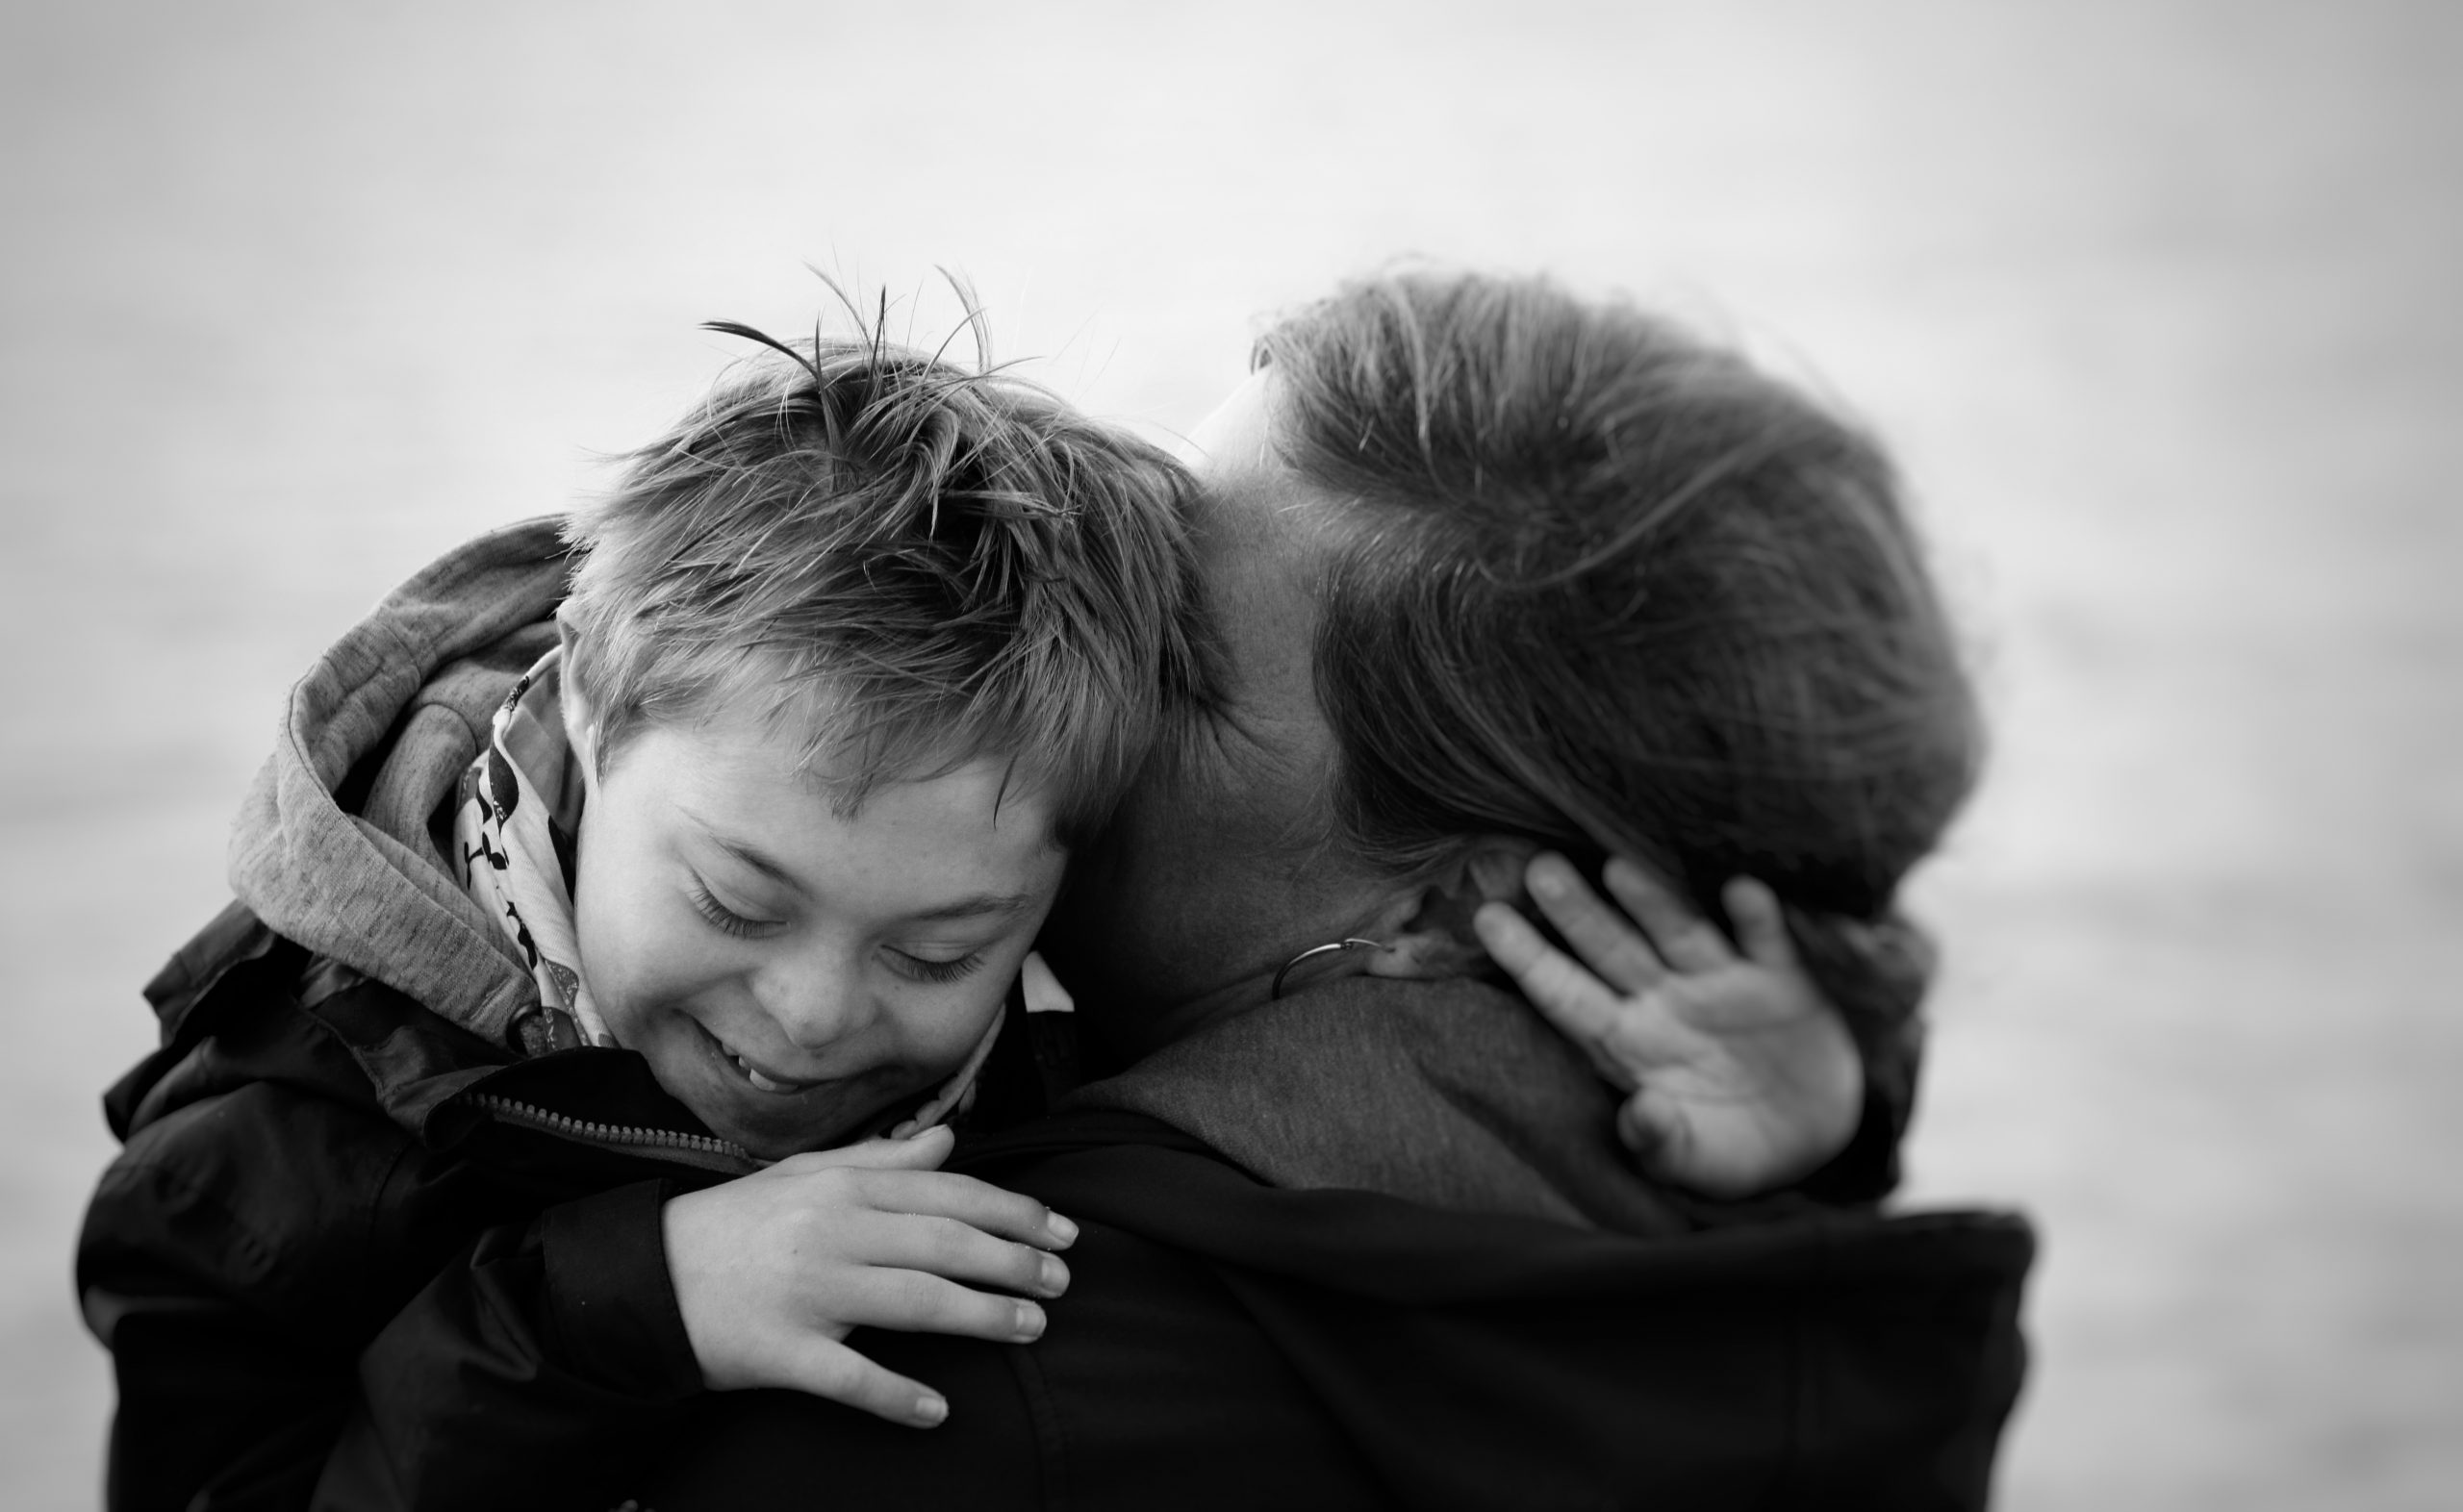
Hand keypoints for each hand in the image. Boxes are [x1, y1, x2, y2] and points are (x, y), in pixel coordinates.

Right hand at [661, 1124, 1077, 1426]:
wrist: (644, 1279)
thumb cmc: (735, 1225)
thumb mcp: (804, 1176)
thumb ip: (881, 1160)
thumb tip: (948, 1142)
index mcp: (842, 1187)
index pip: (947, 1193)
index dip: (1012, 1211)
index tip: (1060, 1229)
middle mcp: (832, 1232)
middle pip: (943, 1245)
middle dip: (1013, 1261)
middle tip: (1064, 1281)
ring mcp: (808, 1293)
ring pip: (913, 1302)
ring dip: (980, 1317)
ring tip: (1031, 1329)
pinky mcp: (781, 1352)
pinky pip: (848, 1377)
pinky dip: (895, 1395)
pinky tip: (938, 1411)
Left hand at [1473, 854, 1860, 1199]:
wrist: (1817, 1135)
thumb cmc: (1733, 1146)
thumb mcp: (1697, 1160)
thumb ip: (1662, 1143)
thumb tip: (1639, 1117)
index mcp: (1629, 1041)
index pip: (1568, 996)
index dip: (1529, 958)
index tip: (1487, 918)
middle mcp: (1666, 999)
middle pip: (1613, 948)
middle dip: (1578, 912)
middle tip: (1540, 868)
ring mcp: (1721, 982)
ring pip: (1680, 932)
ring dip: (1653, 900)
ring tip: (1619, 867)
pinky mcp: (1782, 979)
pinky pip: (1766, 942)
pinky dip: (1756, 918)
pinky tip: (1740, 890)